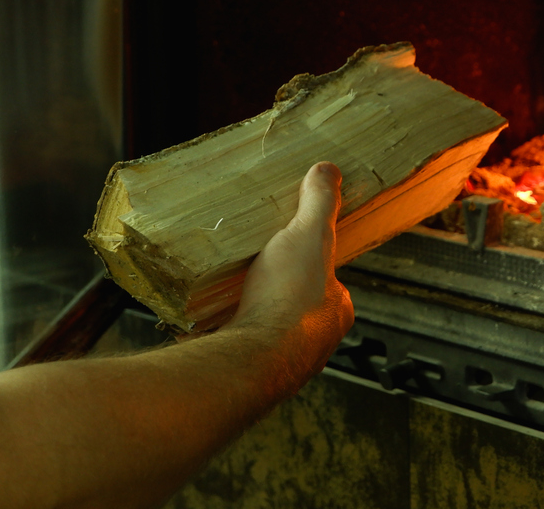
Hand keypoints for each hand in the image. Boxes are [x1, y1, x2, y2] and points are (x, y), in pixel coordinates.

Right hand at [224, 162, 353, 391]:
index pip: (327, 281)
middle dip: (274, 289)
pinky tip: (207, 318)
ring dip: (247, 313)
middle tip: (250, 268)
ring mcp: (281, 363)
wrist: (249, 359)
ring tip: (224, 289)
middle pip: (295, 307)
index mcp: (336, 313)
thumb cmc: (289, 298)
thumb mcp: (309, 235)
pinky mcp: (246, 374)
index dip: (309, 262)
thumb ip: (319, 203)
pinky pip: (236, 347)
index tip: (287, 248)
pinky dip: (223, 333)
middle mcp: (315, 343)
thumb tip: (329, 170)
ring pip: (265, 329)